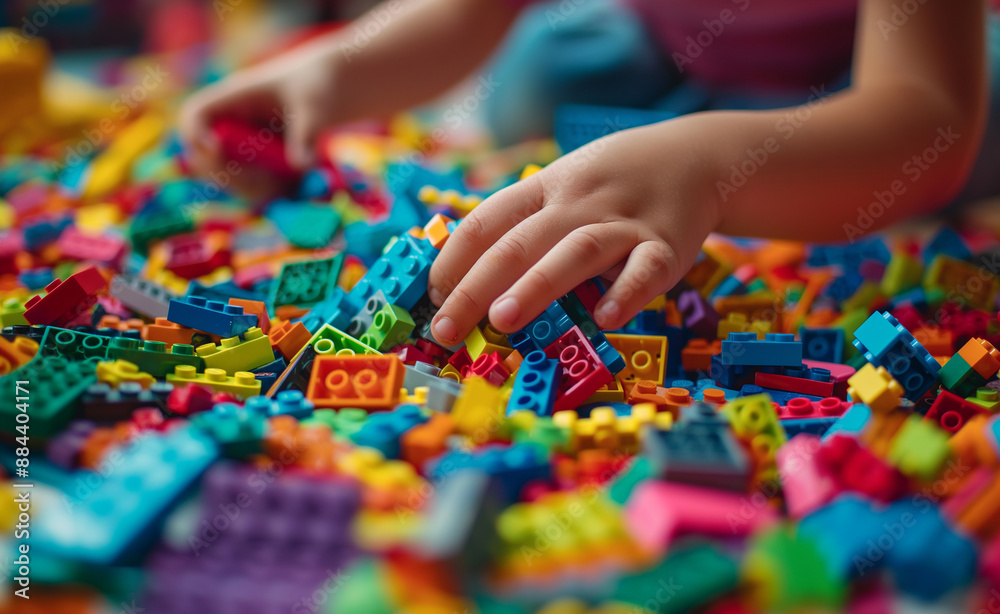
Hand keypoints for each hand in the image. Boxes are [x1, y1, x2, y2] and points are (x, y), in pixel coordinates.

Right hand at [179, 45, 341, 192]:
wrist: (334, 88)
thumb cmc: (320, 86)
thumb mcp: (315, 108)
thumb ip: (305, 136)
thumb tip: (300, 166)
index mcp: (237, 98)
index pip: (196, 114)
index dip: (194, 133)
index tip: (217, 149)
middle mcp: (233, 124)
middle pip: (204, 156)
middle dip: (228, 173)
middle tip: (267, 179)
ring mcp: (244, 146)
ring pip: (226, 178)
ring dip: (250, 187)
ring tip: (287, 181)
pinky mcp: (260, 165)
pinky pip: (249, 188)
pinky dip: (265, 192)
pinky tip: (291, 185)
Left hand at [428, 118, 721, 344]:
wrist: (694, 156)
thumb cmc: (611, 182)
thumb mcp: (562, 184)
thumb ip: (522, 223)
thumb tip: (464, 273)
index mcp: (545, 187)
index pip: (488, 220)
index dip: (454, 257)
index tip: (430, 295)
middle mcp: (579, 203)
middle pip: (520, 242)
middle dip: (476, 286)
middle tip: (445, 329)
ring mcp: (624, 224)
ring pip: (575, 252)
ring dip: (537, 285)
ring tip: (503, 320)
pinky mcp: (667, 246)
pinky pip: (645, 270)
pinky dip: (627, 293)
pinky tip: (606, 317)